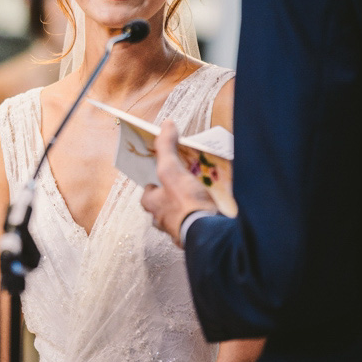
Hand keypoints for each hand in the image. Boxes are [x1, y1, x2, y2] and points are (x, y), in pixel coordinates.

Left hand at [141, 120, 218, 246]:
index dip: (154, 183)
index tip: (163, 174)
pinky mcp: (197, 237)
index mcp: (153, 207)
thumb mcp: (172, 170)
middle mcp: (163, 221)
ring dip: (188, 207)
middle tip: (185, 183)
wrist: (209, 233)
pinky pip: (197, 224)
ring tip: (202, 195)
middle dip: (172, 196)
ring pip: (180, 216)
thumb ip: (167, 148)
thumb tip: (166, 124)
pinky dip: (203, 217)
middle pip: (164, 205)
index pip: (148, 193)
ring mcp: (180, 231)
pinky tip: (214, 209)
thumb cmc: (185, 202)